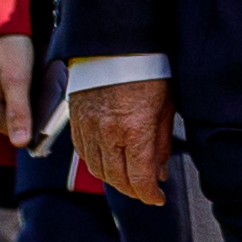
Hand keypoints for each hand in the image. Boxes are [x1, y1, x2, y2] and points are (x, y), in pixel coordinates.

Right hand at [74, 81, 170, 206]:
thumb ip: (161, 142)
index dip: (150, 194)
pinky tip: (109, 161)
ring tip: (129, 179)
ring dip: (114, 180)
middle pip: (117, 178)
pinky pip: (83, 152)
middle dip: (133, 190)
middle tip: (145, 191)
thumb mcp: (165, 106)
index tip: (158, 198)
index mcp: (134, 129)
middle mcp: (108, 132)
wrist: (116, 42)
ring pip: (97, 169)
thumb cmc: (147, 69)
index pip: (139, 178)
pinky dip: (96, 163)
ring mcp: (88, 126)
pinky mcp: (75, 119)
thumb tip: (159, 172)